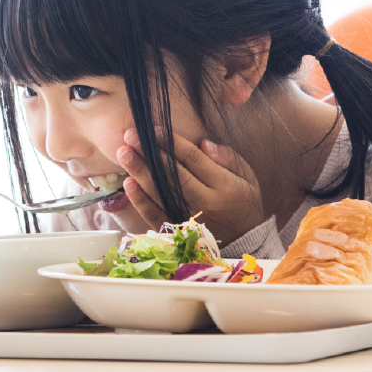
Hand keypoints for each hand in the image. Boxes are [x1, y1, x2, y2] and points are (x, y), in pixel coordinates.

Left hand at [116, 129, 263, 245]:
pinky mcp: (177, 233)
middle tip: (130, 136)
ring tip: (124, 154)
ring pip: (161, 194)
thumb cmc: (243, 202)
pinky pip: (156, 216)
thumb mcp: (247, 177)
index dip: (171, 142)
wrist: (245, 242)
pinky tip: (129, 184)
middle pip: (172, 175)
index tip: (153, 129)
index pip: (193, 159)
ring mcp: (189, 219)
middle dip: (149, 153)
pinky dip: (141, 201)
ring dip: (140, 172)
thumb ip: (228, 158)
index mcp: (223, 185)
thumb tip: (203, 143)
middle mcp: (205, 202)